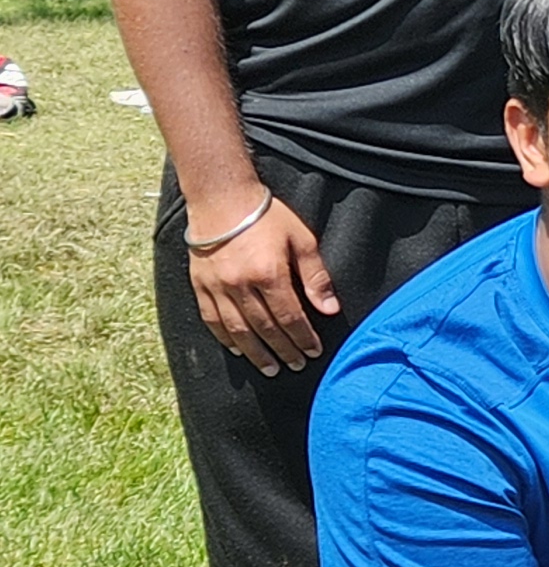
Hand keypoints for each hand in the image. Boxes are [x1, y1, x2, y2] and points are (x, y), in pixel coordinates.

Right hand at [187, 190, 339, 373]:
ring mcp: (217, 286)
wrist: (221, 198)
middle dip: (283, 350)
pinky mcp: (200, 284)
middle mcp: (241, 284)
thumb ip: (315, 276)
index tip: (312, 351)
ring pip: (237, 329)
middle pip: (264, 328)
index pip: (289, 317)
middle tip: (296, 365)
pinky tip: (238, 349)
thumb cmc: (267, 217)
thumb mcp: (301, 240)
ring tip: (270, 368)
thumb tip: (329, 308)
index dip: (302, 338)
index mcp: (269, 273)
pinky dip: (225, 337)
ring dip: (255, 352)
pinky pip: (212, 319)